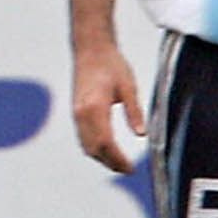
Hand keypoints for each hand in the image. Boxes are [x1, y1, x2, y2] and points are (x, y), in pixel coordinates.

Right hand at [71, 45, 144, 173]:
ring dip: (101, 157)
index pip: (105, 142)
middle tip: (127, 169)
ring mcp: (76, 112)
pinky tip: (107, 149)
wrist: (90, 48)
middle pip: (93, 148)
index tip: (131, 168)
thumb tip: (141, 134)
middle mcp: (81, 113)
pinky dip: (94, 147)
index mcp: (95, 107)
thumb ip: (134, 111)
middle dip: (110, 162)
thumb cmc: (110, 64)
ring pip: (86, 145)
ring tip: (119, 163)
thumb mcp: (128, 86)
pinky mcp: (76, 111)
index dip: (118, 159)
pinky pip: (83, 136)